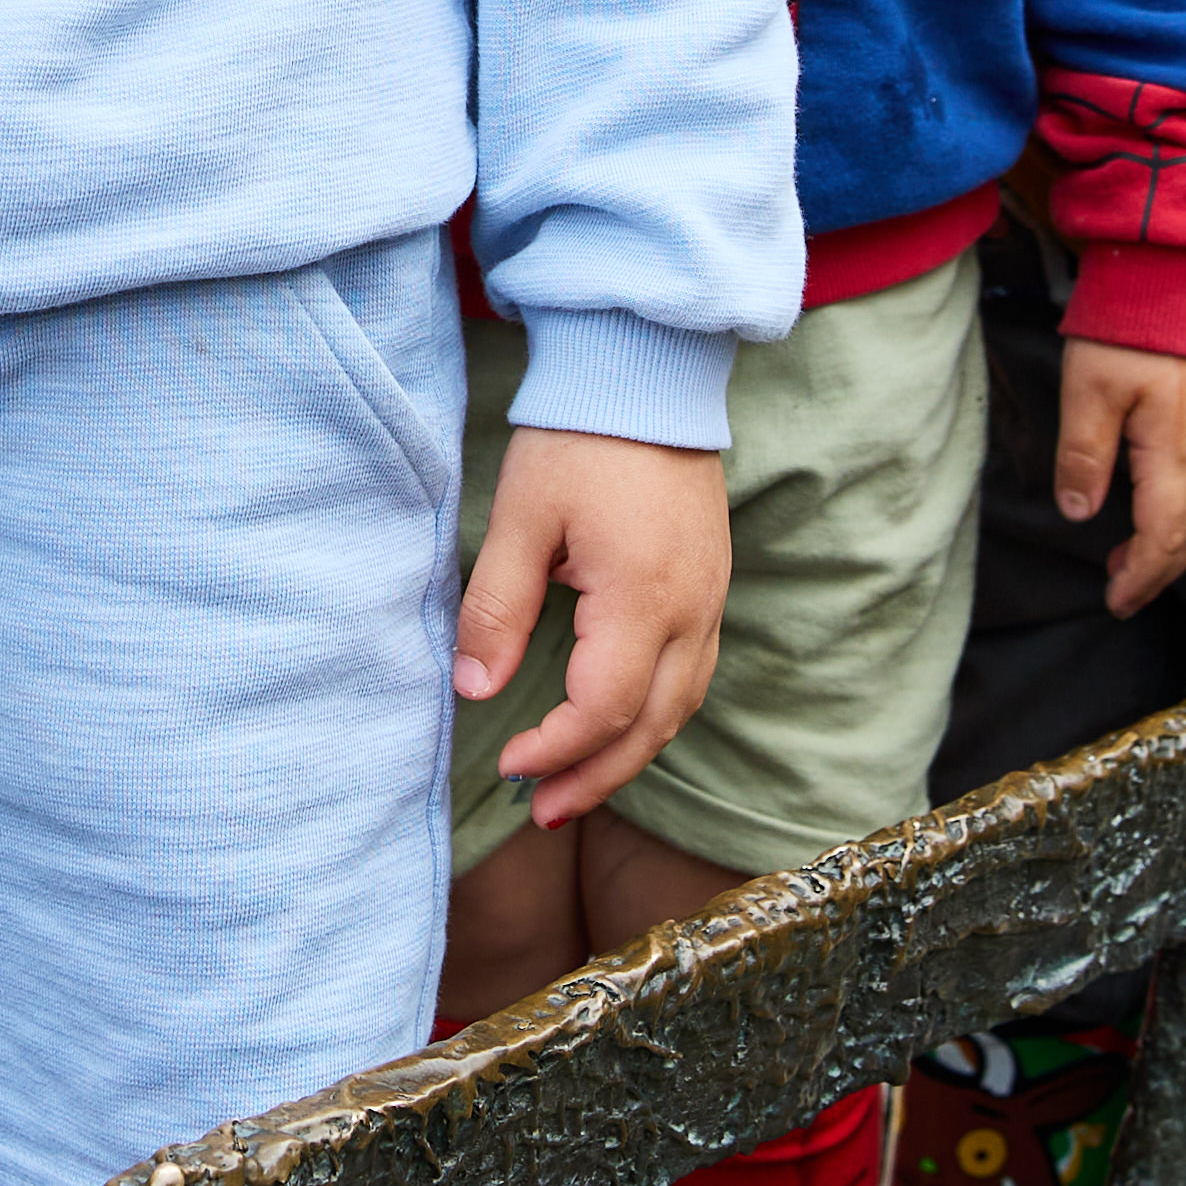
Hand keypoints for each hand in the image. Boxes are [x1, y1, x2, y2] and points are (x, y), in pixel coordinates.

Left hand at [459, 426, 729, 827]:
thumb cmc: (579, 438)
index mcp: (643, 598)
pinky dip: (654, 715)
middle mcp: (692, 611)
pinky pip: (692, 674)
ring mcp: (710, 599)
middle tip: (540, 811)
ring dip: (628, 755)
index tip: (507, 765)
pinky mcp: (710, 585)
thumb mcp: (522, 518)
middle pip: (650, 726)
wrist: (646, 373)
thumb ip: (497, 608)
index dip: (554, 750)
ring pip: (679, 708)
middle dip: (594, 777)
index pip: (602, 709)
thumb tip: (474, 688)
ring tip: (573, 787)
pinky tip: (619, 726)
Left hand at [1056, 338, 1185, 613]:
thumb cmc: (1128, 331)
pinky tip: (1152, 513)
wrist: (1176, 279)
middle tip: (1121, 596)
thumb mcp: (1088, 392)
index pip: (1164, 539)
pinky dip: (1180, 518)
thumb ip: (1083, 456)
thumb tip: (1079, 513)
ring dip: (1168, 548)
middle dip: (1155, 573)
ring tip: (1128, 564)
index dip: (1140, 577)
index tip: (1115, 602)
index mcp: (1176, 455)